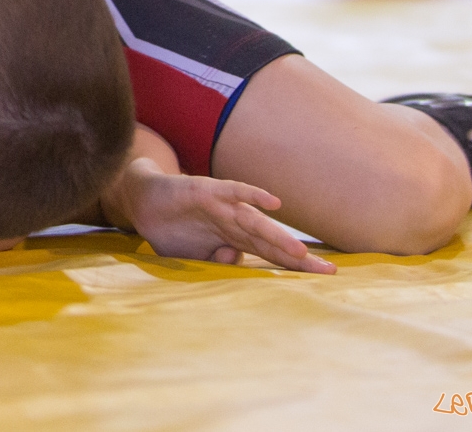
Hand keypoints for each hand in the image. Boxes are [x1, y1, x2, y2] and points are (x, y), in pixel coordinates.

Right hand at [122, 160, 335, 273]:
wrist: (142, 201)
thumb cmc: (171, 231)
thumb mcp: (193, 259)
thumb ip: (214, 261)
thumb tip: (234, 258)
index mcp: (235, 240)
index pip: (271, 256)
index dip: (296, 268)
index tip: (324, 280)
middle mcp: (235, 223)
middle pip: (272, 242)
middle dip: (299, 258)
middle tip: (329, 271)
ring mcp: (222, 206)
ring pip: (256, 222)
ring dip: (278, 235)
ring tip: (300, 251)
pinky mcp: (206, 190)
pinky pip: (233, 191)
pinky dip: (252, 194)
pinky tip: (273, 202)